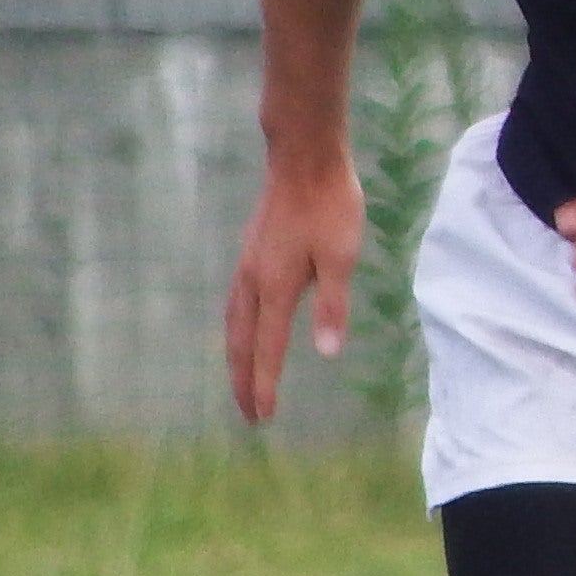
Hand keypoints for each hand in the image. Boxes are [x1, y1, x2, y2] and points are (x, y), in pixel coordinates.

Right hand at [224, 160, 370, 423]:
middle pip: (241, 342)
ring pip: (233, 324)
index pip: (268, 349)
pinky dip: (236, 331)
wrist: (303, 158)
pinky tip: (243, 329)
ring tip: (239, 381)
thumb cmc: (328, 205)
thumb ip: (332, 306)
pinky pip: (236, 305)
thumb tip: (327, 353)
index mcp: (275, 288)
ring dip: (235, 357)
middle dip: (243, 380)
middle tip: (246, 414)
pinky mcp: (251, 253)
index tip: (263, 418)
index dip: (265, 385)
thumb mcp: (341, 257)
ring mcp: (248, 266)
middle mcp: (253, 281)